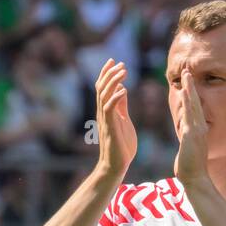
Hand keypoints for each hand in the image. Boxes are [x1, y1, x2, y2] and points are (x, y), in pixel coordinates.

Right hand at [93, 59, 136, 180]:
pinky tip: (124, 90)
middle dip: (110, 73)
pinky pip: (110, 109)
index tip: (113, 60)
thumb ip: (122, 106)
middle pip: (101, 88)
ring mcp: (105, 120)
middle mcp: (103, 113)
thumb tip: (123, 90)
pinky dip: (116, 98)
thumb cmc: (121, 145)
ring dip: (113, 82)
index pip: (103, 88)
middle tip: (120, 63)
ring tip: (123, 71)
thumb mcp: (124, 120)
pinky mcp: (110, 127)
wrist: (116, 165)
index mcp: (106, 111)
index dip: (107, 73)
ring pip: (104, 95)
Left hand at [174, 69, 209, 187]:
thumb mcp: (187, 151)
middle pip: (195, 103)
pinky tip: (186, 90)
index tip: (186, 84)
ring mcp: (197, 130)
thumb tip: (185, 138)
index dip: (190, 96)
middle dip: (191, 87)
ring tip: (186, 74)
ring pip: (193, 104)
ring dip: (190, 88)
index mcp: (198, 132)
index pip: (193, 110)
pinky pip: (190, 113)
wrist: (195, 180)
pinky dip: (189, 100)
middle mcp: (200, 128)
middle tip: (187, 71)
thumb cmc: (189, 169)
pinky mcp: (192, 133)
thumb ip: (187, 141)